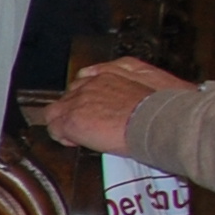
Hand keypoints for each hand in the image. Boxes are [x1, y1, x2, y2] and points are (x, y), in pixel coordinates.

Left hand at [46, 56, 192, 156]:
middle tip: (86, 125)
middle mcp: (91, 84)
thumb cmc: (159, 108)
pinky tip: (72, 141)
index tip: (93, 111)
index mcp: (109, 74)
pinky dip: (61, 135)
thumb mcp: (150, 84)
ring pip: (56, 111)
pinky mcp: (73, 120)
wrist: (157, 120)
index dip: (86, 99)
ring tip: (75, 135)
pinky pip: (54, 127)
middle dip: (74, 109)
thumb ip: (131, 88)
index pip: (84, 82)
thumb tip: (132, 100)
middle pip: (69, 95)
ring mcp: (79, 101)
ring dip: (64, 122)